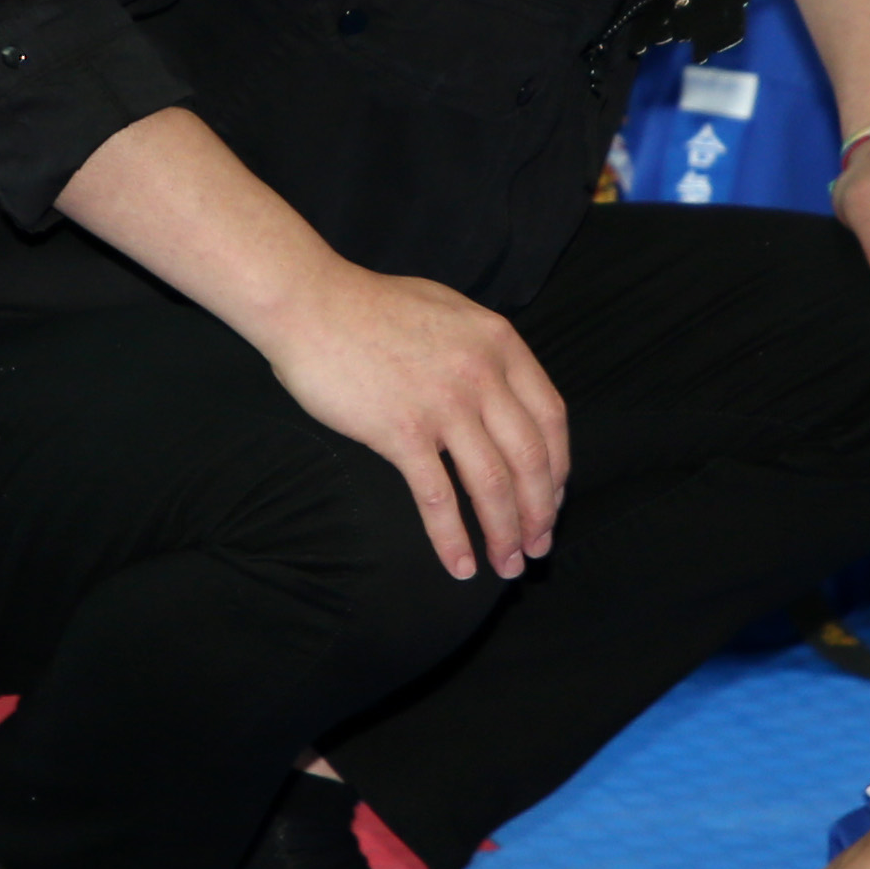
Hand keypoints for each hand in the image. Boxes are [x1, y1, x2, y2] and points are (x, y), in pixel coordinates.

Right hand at [259, 264, 570, 578]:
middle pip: (530, 458)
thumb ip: (483, 352)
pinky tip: (460, 565)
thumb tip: (504, 395)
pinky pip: (438, 497)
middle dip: (540, 512)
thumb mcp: (450, 312)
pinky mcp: (401, 430)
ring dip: (506, 533)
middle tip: (538, 547)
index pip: (551, 417)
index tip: (554, 498)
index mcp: (500, 343)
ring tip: (508, 565)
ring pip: (492, 484)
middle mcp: (482, 374)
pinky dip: (453, 538)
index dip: (559, 467)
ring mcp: (444, 403)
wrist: (310, 303)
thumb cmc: (371, 307)